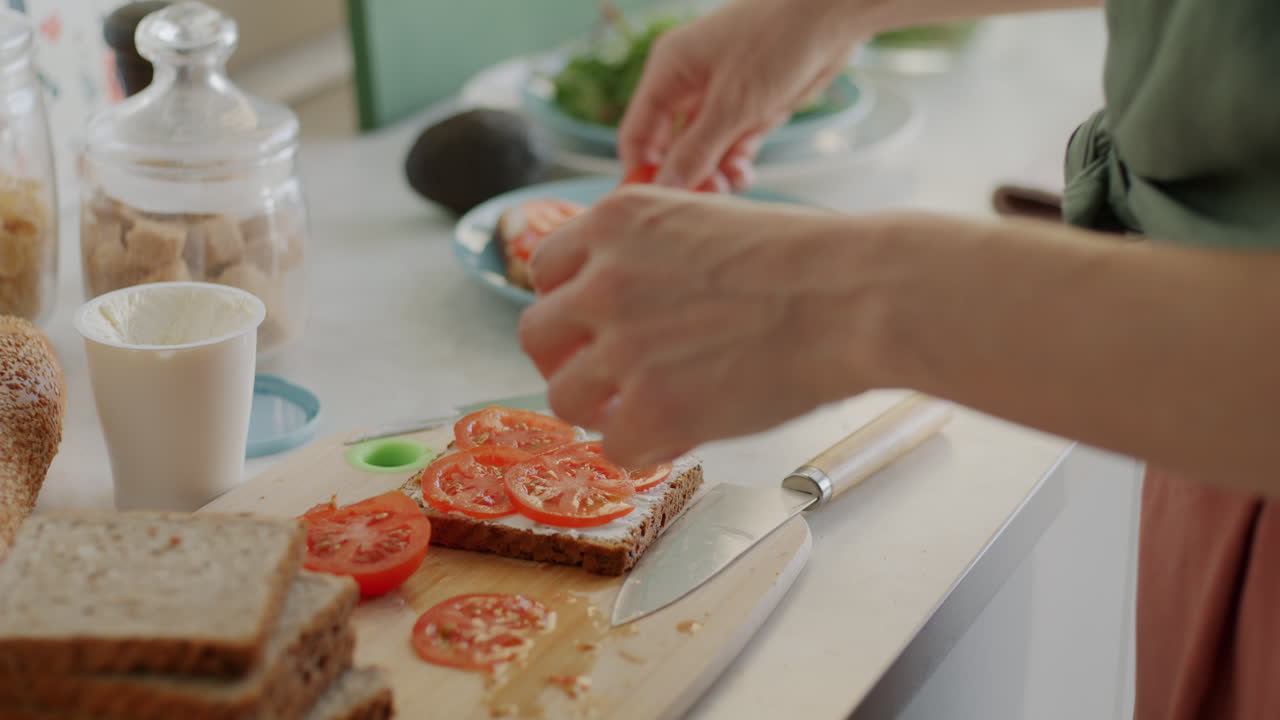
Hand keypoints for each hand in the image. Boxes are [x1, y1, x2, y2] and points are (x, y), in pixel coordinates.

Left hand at [518, 185, 876, 467]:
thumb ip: (646, 255)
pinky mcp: (651, 407)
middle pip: (537, 334)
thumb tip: (620, 305)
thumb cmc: (804, 259)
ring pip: (563, 396)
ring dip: (600, 409)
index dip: (570, 306)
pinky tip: (681, 433)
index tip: (591, 328)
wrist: (852, 295)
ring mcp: (621, 346)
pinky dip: (645, 446)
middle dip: (568, 359)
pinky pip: (614, 445)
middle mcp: (602, 280)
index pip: (546, 270)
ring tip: (642, 411)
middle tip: (605, 377)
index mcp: (615, 222)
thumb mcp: (702, 222)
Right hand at [619, 0, 863, 191]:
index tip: (654, 205)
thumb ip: (695, 152)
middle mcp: (688, 84)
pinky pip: (732, 145)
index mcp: (668, 72)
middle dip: (684, 175)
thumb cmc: (776, 42)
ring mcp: (720, 96)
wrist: (831, 14)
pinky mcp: (750, 106)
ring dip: (713, 173)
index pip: (638, 133)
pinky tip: (744, 173)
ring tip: (729, 185)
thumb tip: (662, 190)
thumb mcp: (731, 106)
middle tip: (701, 199)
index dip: (641, 171)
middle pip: (671, 147)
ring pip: (704, 151)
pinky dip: (736, 163)